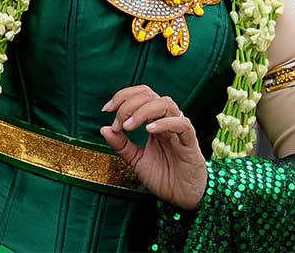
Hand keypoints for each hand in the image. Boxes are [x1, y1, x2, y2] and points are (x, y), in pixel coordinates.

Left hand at [100, 85, 206, 210]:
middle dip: (128, 104)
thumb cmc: (164, 177)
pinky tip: (149, 130)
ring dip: (143, 110)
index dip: (122, 97)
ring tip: (129, 126)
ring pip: (166, 103)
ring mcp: (179, 131)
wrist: (183, 198)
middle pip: (150, 95)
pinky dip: (164, 123)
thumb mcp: (136, 160)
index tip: (106, 110)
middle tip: (118, 124)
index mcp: (154, 122)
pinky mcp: (190, 143)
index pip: (141, 95)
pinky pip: (182, 124)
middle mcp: (167, 121)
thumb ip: (121, 145)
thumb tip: (104, 129)